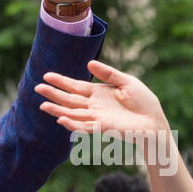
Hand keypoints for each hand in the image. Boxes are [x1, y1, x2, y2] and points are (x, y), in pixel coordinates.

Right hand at [37, 59, 168, 139]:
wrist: (154, 120)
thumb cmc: (143, 101)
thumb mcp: (126, 81)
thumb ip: (108, 73)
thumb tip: (89, 63)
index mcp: (97, 93)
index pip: (75, 86)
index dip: (61, 81)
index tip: (47, 76)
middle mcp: (93, 106)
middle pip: (69, 99)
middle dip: (53, 94)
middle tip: (37, 88)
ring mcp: (96, 117)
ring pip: (72, 113)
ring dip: (57, 110)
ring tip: (43, 105)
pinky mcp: (103, 127)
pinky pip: (84, 126)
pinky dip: (72, 124)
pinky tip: (62, 119)